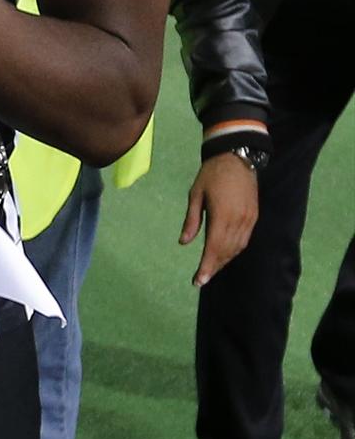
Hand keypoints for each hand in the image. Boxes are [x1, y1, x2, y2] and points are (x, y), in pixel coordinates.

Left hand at [182, 127, 261, 286]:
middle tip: (201, 279)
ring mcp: (249, 219)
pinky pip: (245, 240)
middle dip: (214, 267)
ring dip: (224, 260)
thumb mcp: (195, 195)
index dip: (206, 266)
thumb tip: (184, 243)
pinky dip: (234, 250)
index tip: (198, 280)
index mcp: (222, 216)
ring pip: (237, 248)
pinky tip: (224, 254)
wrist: (237, 158)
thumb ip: (191, 220)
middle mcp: (239, 221)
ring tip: (211, 269)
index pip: (214, 248)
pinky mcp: (254, 216)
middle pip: (227, 252)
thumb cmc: (211, 174)